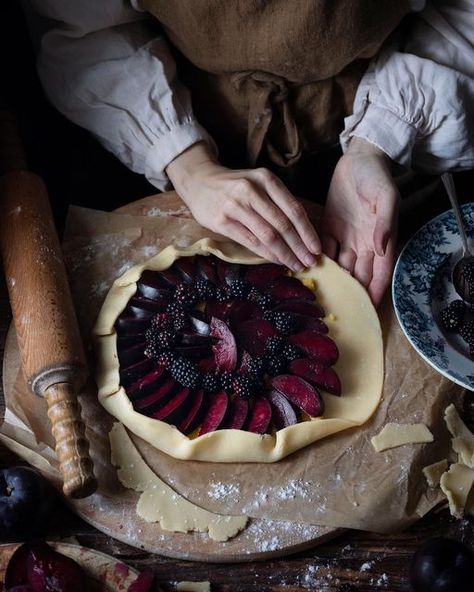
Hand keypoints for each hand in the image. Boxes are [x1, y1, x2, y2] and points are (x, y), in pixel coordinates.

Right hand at [166, 142, 320, 271]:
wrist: (199, 181)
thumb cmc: (234, 186)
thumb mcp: (258, 183)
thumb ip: (277, 202)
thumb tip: (302, 233)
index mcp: (266, 179)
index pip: (293, 209)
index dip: (307, 232)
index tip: (317, 248)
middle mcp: (252, 190)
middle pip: (283, 224)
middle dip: (299, 247)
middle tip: (310, 262)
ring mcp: (235, 206)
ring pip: (268, 235)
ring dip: (285, 254)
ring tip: (296, 265)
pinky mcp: (222, 221)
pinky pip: (250, 241)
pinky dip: (267, 254)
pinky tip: (277, 261)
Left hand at [321, 137, 399, 305]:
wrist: (359, 159)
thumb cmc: (377, 178)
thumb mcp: (386, 198)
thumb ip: (385, 224)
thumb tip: (382, 249)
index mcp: (381, 241)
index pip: (379, 273)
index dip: (374, 291)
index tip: (367, 309)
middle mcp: (363, 245)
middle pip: (358, 275)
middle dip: (351, 294)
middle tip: (339, 311)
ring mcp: (345, 238)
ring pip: (339, 266)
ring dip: (332, 281)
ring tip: (321, 298)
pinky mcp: (328, 228)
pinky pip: (322, 250)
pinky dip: (316, 261)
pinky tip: (306, 273)